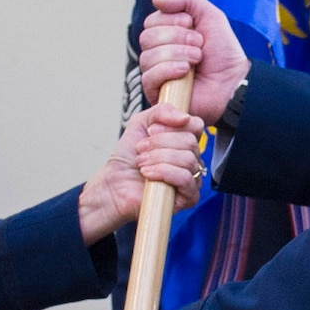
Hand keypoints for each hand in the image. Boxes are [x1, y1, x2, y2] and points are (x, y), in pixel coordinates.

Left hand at [77, 102, 205, 242]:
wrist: (113, 185)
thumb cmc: (127, 157)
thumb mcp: (141, 123)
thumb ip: (162, 111)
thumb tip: (185, 117)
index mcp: (184, 142)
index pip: (196, 125)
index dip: (172, 125)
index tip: (150, 130)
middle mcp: (192, 159)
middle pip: (191, 142)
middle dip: (160, 143)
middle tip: (141, 149)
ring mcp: (192, 179)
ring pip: (188, 159)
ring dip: (158, 158)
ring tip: (141, 162)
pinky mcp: (188, 197)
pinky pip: (185, 178)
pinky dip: (163, 172)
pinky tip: (147, 174)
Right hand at [140, 0, 249, 124]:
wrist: (234, 79)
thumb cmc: (223, 52)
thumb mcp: (210, 16)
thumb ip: (186, 0)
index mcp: (166, 34)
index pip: (151, 21)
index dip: (172, 20)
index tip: (192, 24)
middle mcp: (158, 53)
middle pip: (146, 37)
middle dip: (177, 37)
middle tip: (199, 43)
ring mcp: (156, 73)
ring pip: (148, 56)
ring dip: (178, 53)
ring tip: (197, 59)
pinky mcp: (157, 92)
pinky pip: (150, 76)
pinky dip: (169, 70)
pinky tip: (185, 72)